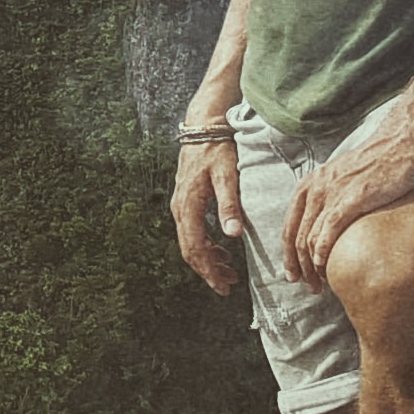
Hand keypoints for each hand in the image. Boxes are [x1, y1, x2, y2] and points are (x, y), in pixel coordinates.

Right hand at [171, 135, 243, 292]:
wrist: (203, 127)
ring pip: (189, 243)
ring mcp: (180, 205)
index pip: (195, 247)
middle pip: (189, 250)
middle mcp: (180, 208)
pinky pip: (191, 231)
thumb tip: (233, 235)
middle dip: (207, 270)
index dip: (208, 269)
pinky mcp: (185, 201)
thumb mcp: (227, 175)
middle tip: (226, 286)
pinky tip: (220, 250)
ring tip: (227, 272)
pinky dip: (204, 245)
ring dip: (207, 260)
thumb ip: (229, 205)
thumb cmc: (216, 149)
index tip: (222, 285)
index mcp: (188, 205)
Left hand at [284, 116, 413, 285]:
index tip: (293, 274)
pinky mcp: (350, 199)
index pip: (290, 227)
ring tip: (319, 284)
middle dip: (298, 267)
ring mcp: (330, 194)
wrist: (398, 145)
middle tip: (307, 286)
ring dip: (311, 267)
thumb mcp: (343, 178)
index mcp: (309, 185)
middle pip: (296, 237)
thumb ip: (331, 198)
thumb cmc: (377, 163)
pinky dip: (323, 254)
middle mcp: (314, 189)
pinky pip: (328, 233)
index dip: (289, 255)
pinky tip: (326, 268)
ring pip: (309, 240)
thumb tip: (330, 225)